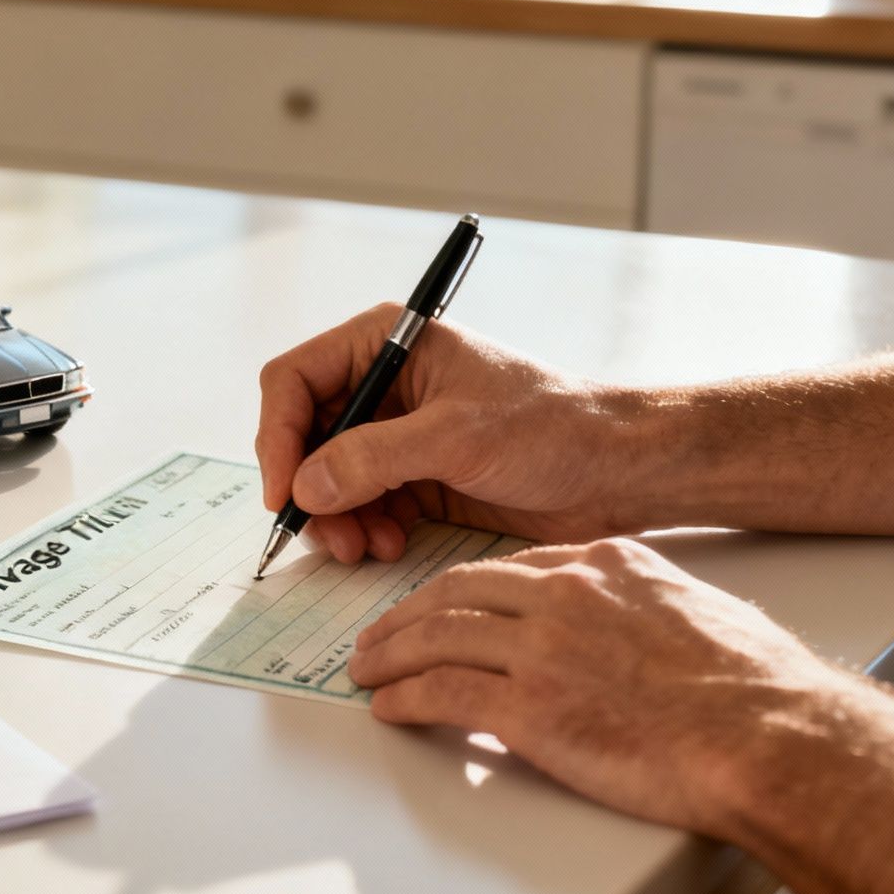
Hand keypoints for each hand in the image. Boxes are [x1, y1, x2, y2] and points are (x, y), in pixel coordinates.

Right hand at [255, 303, 641, 564]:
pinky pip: (363, 504)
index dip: (278, 437)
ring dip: (337, 518)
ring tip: (365, 548)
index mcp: (388, 344)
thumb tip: (305, 486)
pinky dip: (365, 530)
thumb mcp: (457, 437)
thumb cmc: (554, 427)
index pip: (295, 380)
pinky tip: (390, 547)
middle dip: (309, 489)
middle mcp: (385, 385)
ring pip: (329, 478)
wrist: (615, 470)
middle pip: (305, 436)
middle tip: (328, 536)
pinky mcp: (417, 477)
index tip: (284, 492)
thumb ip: (374, 458)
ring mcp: (399, 433)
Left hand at [347, 537, 861, 839]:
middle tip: (381, 633)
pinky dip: (405, 699)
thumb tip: (631, 637)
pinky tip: (389, 708)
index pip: (509, 568)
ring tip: (367, 669)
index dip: (461, 591)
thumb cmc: (757, 689)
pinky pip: (443, 695)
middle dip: (408, 614)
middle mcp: (565, 595)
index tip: (440, 605)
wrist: (770, 735)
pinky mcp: (530, 709)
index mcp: (605, 565)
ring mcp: (543, 649)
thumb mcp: (696, 613)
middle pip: (457, 592)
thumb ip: (645, 612)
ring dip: (390, 654)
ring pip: (437, 638)